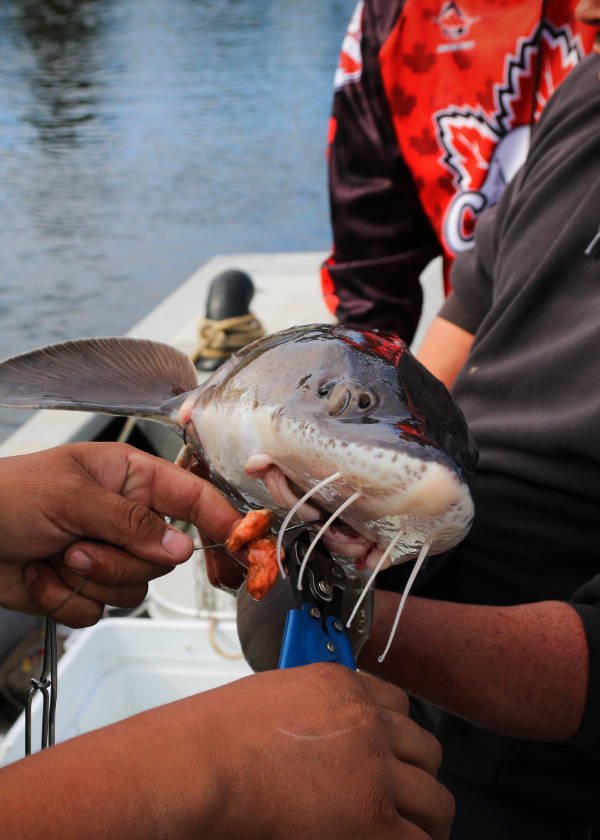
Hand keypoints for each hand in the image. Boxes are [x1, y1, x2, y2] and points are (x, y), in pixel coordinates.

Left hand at [0, 442, 239, 625]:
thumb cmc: (6, 496)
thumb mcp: (73, 497)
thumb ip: (132, 523)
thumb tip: (181, 548)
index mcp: (130, 479)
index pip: (191, 497)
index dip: (220, 519)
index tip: (242, 543)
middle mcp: (125, 518)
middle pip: (162, 558)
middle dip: (119, 560)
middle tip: (79, 546)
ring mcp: (105, 554)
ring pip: (134, 588)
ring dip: (89, 580)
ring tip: (55, 557)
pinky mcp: (83, 588)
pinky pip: (99, 610)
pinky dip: (65, 599)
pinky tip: (39, 575)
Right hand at [0, 663, 453, 839]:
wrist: (203, 762)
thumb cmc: (215, 736)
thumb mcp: (272, 698)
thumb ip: (313, 712)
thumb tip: (322, 742)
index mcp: (343, 686)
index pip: (399, 707)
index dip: (397, 737)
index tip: (391, 757)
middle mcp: (369, 721)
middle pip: (425, 749)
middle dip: (417, 775)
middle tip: (404, 800)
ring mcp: (376, 768)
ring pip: (435, 799)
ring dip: (425, 817)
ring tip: (409, 835)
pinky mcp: (372, 816)